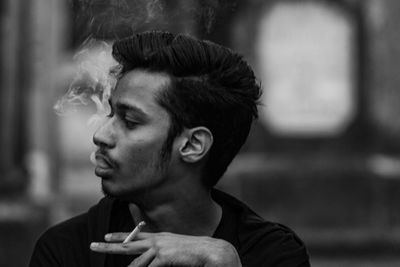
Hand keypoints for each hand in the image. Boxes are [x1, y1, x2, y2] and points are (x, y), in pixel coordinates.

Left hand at [90, 231, 241, 266]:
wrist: (209, 250)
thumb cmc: (193, 252)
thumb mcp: (174, 248)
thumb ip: (161, 253)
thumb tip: (152, 260)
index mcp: (159, 237)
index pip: (135, 235)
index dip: (119, 235)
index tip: (106, 235)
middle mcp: (156, 240)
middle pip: (128, 243)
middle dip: (109, 245)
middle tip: (93, 244)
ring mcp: (159, 248)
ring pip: (136, 261)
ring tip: (112, 258)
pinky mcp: (164, 257)